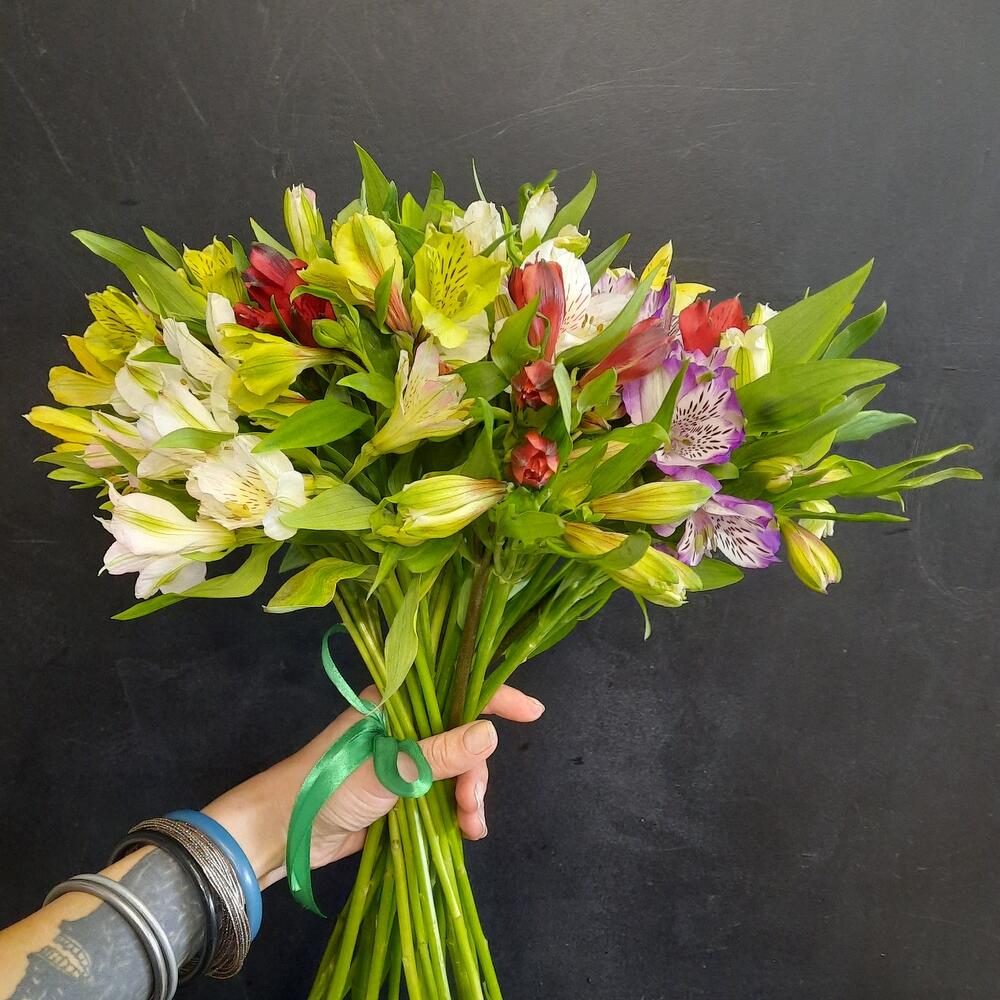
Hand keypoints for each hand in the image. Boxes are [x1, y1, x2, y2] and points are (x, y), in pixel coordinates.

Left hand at [204, 685, 543, 887]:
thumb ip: (439, 753)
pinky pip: (444, 794)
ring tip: (468, 827)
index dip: (497, 697)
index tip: (533, 712)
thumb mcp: (389, 767)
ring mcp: (405, 759)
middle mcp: (406, 725)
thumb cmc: (329, 784)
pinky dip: (457, 811)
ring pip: (457, 769)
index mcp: (398, 702)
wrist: (286, 831)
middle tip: (472, 805)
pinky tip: (464, 831)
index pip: (457, 689)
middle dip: (476, 770)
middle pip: (464, 736)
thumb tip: (490, 735)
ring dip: (469, 797)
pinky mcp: (402, 792)